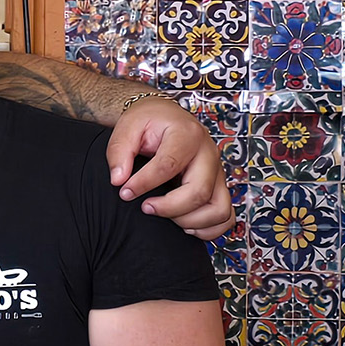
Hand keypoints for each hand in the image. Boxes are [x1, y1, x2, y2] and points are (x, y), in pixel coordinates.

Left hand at [108, 97, 232, 239]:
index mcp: (187, 134)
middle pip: (199, 192)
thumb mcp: (128, 126)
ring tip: (166, 216)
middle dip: (169, 208)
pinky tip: (184, 224)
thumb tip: (118, 180)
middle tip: (145, 207)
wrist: (167, 117)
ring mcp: (218, 171)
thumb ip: (119, 151)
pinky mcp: (219, 186)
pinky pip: (226, 217)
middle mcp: (209, 153)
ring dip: (190, 221)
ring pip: (218, 209)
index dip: (144, 184)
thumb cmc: (149, 121)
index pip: (169, 166)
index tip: (125, 192)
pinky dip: (208, 229)